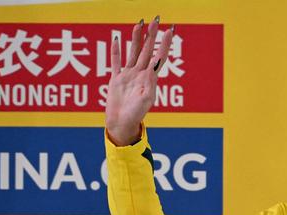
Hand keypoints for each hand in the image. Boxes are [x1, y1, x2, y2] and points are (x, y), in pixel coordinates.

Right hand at [105, 17, 173, 145]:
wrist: (122, 123)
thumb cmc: (136, 114)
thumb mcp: (145, 100)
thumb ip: (149, 85)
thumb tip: (152, 71)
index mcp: (150, 78)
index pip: (159, 56)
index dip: (165, 43)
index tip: (170, 30)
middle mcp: (140, 74)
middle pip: (147, 50)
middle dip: (152, 35)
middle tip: (156, 20)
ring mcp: (128, 75)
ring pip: (133, 52)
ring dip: (136, 38)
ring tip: (140, 24)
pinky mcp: (116, 79)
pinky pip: (116, 61)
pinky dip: (116, 50)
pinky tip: (117, 38)